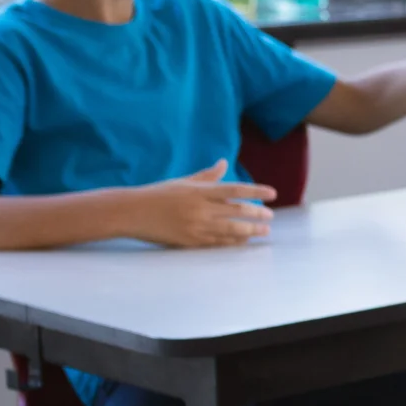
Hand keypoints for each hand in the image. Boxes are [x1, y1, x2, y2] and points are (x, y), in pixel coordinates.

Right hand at [128, 160, 274, 246]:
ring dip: (250, 231)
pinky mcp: (189, 241)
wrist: (132, 212)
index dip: (256, 191)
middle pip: (236, 211)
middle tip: (270, 217)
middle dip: (257, 214)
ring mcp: (195, 226)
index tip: (273, 194)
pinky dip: (232, 242)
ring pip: (230, 229)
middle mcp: (200, 208)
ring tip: (264, 232)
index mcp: (199, 190)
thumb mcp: (184, 182)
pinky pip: (217, 243)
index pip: (235, 189)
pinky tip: (244, 242)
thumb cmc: (158, 194)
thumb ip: (207, 175)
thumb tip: (224, 162)